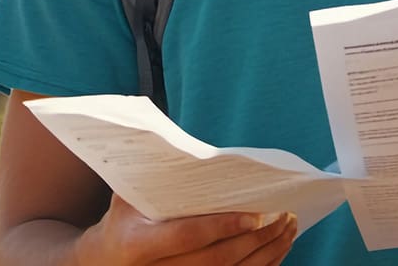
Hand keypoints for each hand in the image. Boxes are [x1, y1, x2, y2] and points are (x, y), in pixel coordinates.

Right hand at [75, 195, 297, 265]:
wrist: (109, 261)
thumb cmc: (122, 221)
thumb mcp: (125, 197)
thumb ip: (147, 176)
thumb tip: (173, 143)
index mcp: (141, 244)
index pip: (188, 237)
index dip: (223, 226)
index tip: (254, 214)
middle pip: (218, 259)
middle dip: (256, 239)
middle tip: (282, 216)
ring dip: (266, 253)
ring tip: (288, 227)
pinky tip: (278, 248)